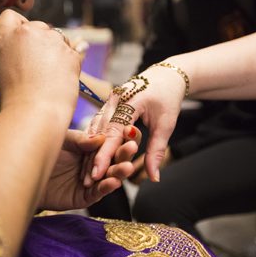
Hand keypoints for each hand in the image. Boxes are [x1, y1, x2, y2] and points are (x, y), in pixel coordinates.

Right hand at [0, 10, 80, 114]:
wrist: (35, 112)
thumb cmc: (14, 98)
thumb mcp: (0, 69)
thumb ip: (9, 52)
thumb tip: (20, 50)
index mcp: (7, 35)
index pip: (10, 16)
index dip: (16, 27)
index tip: (21, 42)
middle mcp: (29, 31)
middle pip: (36, 27)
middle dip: (39, 42)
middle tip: (37, 67)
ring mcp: (52, 40)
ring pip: (57, 38)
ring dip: (55, 51)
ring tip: (49, 77)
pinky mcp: (71, 51)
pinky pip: (72, 51)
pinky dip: (69, 62)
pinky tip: (61, 79)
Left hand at [38, 126, 140, 210]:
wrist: (22, 173)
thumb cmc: (40, 151)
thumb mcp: (62, 140)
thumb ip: (81, 140)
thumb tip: (101, 138)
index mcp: (91, 148)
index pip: (110, 143)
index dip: (121, 137)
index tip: (131, 130)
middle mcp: (93, 165)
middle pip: (113, 160)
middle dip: (123, 154)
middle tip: (132, 146)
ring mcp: (89, 182)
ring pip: (109, 177)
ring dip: (119, 172)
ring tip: (127, 166)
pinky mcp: (83, 197)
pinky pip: (97, 193)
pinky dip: (106, 187)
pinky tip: (113, 181)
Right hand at [89, 64, 185, 182]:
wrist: (166, 76)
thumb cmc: (168, 98)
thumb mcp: (166, 124)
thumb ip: (156, 151)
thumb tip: (154, 177)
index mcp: (129, 101)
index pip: (113, 132)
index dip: (104, 154)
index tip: (97, 174)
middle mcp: (115, 99)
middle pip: (99, 132)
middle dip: (93, 157)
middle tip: (88, 180)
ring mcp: (109, 100)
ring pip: (95, 129)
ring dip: (90, 151)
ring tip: (87, 173)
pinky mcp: (107, 104)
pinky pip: (97, 124)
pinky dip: (94, 142)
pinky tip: (89, 157)